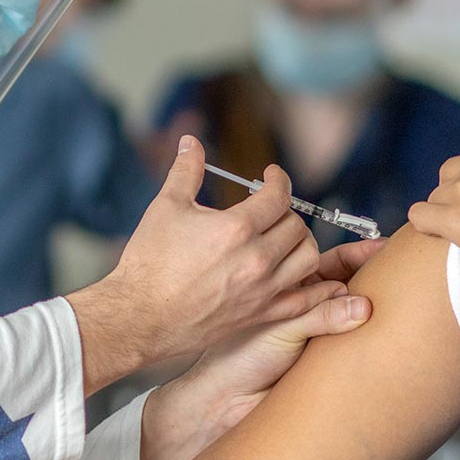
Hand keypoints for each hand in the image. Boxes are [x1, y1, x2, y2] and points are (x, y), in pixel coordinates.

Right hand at [70, 136, 334, 391]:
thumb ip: (186, 171)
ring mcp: (262, 290)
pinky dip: (317, 289)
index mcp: (236, 228)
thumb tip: (191, 141)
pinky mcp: (260, 314)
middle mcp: (257, 259)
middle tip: (272, 208)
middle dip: (286, 211)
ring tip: (286, 238)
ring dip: (302, 242)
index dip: (278, 179)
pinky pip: (304, 301)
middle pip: (295, 226)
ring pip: (308, 258)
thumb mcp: (166, 207)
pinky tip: (320, 280)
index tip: (272, 175)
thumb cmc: (149, 262)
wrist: (139, 318)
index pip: (278, 196)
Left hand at [177, 237, 384, 423]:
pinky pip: (358, 348)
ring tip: (398, 307)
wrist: (227, 401)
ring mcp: (324, 333)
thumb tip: (360, 305)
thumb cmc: (238, 357)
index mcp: (296, 288)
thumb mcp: (281, 328)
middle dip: (376, 280)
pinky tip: (383, 341)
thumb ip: (320, 314)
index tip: (385, 249)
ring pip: (358, 317)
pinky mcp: (331, 361)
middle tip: (402, 276)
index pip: (336, 263)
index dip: (361, 255)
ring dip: (375, 313)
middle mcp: (313, 308)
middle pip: (354, 286)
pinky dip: (371, 343)